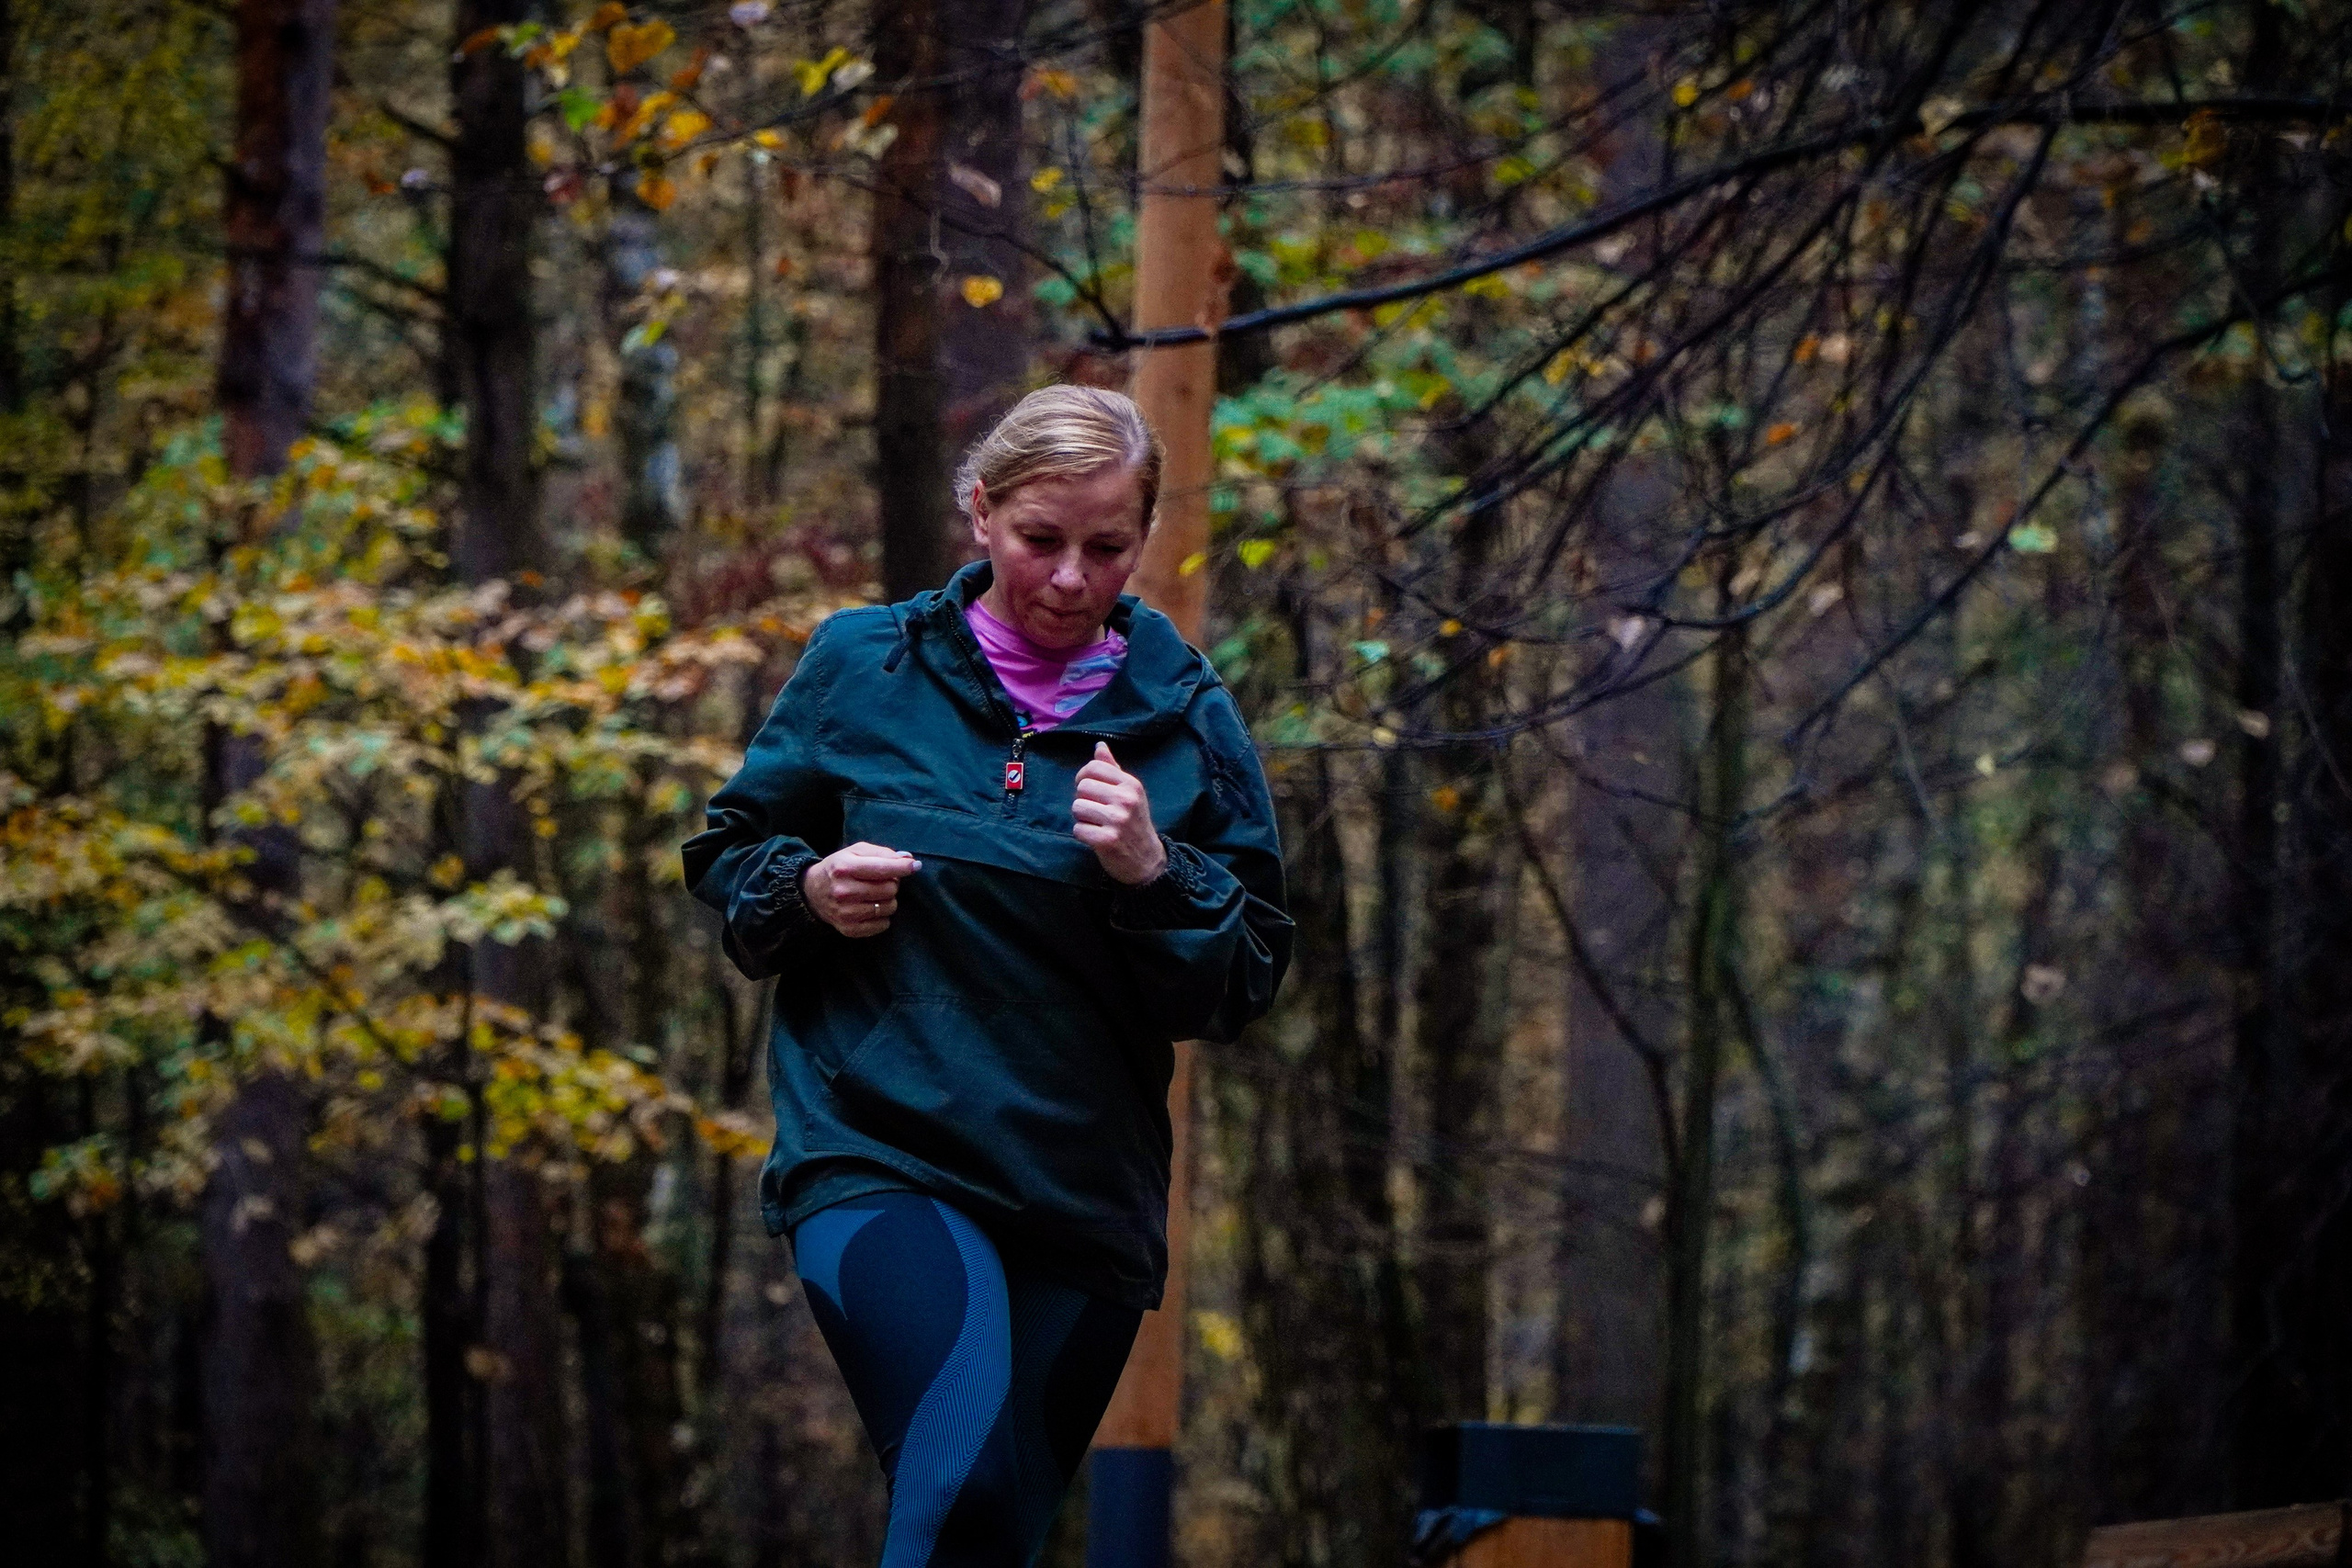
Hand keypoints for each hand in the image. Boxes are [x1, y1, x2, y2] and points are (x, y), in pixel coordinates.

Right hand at [804, 842, 920, 937]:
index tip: (915, 866)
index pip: (882, 868)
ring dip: (888, 900)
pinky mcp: (849, 929)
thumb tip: (908, 860)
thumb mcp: (855, 852)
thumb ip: (882, 853)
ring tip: (876, 895)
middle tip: (881, 881)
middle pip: (890, 889)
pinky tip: (871, 908)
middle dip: (892, 883)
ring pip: (889, 907)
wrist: (812, 892)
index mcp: (844, 867)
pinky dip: (883, 917)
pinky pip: (883, 925)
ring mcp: (846, 912)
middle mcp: (843, 891)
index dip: (903, 867)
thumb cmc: (840, 868)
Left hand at [1073, 741, 1166, 885]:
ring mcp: (1117, 820)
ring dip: (1082, 819)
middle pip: (1082, 787)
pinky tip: (1097, 837)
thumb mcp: (1130, 793)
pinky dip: (1083, 835)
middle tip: (1096, 812)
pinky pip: (1078, 829)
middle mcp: (1126, 799)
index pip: (1094, 767)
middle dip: (1084, 800)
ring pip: (1077, 807)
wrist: (1147, 860)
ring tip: (1098, 825)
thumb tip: (1099, 746)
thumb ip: (1113, 770)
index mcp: (1131, 785)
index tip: (1088, 789)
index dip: (1084, 776)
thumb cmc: (1135, 823)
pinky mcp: (1107, 840)